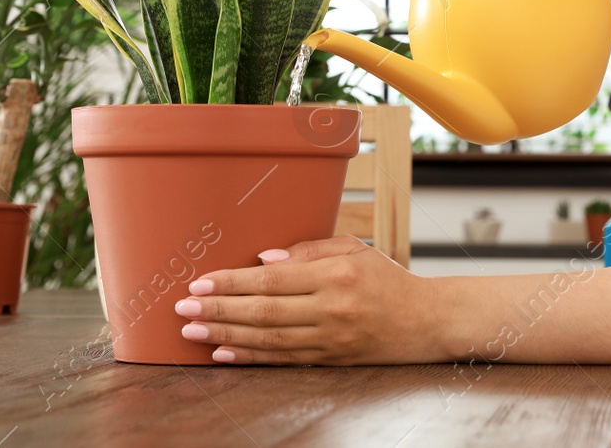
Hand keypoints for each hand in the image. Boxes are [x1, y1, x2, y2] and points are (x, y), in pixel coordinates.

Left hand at [173, 235, 447, 364]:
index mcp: (336, 274)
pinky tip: (224, 353)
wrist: (426, 321)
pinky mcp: (330, 360)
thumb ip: (308, 250)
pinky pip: (282, 359)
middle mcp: (331, 308)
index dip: (232, 282)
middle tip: (183, 309)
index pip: (273, 278)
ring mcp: (330, 338)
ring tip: (193, 332)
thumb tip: (262, 258)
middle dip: (219, 309)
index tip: (200, 283)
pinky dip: (250, 357)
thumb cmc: (387, 279)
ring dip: (226, 334)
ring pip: (268, 339)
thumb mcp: (355, 250)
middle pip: (264, 311)